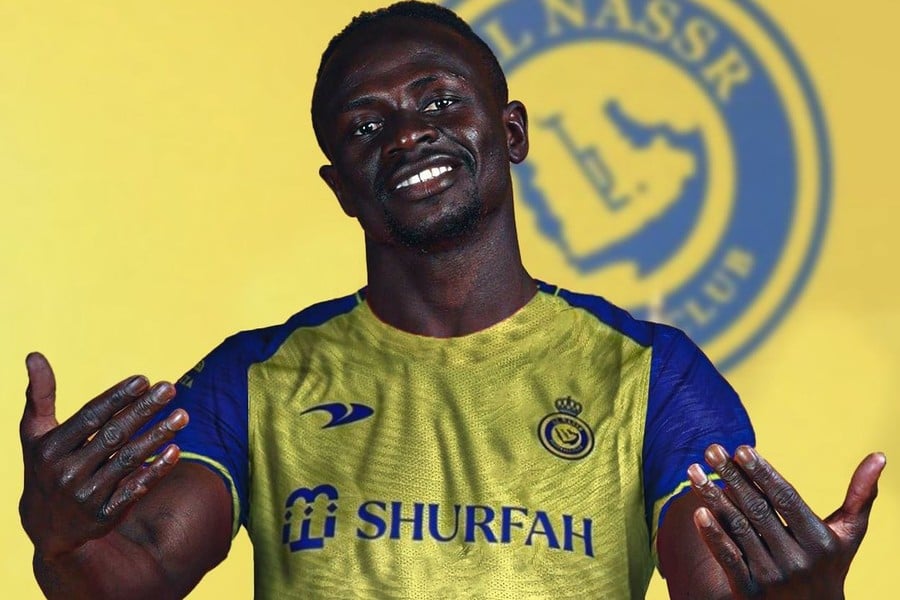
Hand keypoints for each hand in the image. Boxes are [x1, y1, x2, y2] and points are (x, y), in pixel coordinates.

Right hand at [19, 352, 188, 561]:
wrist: (45, 528)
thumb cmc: (45, 467)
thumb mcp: (34, 434)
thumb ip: (39, 395)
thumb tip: (34, 355)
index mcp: (50, 448)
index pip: (90, 417)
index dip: (117, 397)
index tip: (144, 379)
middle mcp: (66, 472)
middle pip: (114, 435)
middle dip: (144, 410)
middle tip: (170, 388)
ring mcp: (85, 495)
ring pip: (129, 460)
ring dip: (158, 436)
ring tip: (183, 415)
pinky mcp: (103, 515)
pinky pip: (135, 489)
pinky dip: (156, 470)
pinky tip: (175, 450)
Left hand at [687, 444, 885, 598]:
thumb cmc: (830, 564)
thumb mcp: (850, 534)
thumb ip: (861, 495)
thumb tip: (881, 455)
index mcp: (820, 541)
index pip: (786, 500)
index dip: (763, 473)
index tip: (741, 448)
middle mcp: (797, 559)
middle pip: (757, 509)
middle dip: (732, 476)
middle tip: (711, 448)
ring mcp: (772, 577)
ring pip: (738, 529)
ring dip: (713, 497)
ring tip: (694, 471)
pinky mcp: (750, 592)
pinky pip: (728, 559)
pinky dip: (712, 536)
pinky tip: (697, 512)